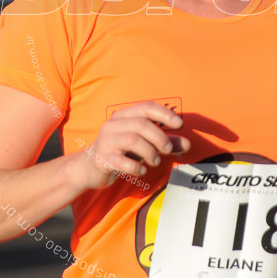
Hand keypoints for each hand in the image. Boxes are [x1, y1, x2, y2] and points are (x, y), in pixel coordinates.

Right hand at [75, 102, 189, 190]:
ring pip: (133, 140)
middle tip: (168, 149)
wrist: (88, 168)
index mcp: (123, 116)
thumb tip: (188, 144)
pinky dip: (136, 167)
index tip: (179, 124)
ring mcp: (106, 142)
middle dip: (159, 137)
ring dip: (150, 152)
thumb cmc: (120, 153)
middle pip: (141, 124)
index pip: (146, 107)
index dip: (164, 114)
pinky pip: (122, 161)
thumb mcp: (143, 145)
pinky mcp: (102, 159)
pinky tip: (142, 171)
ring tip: (156, 161)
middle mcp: (113, 125)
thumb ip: (164, 143)